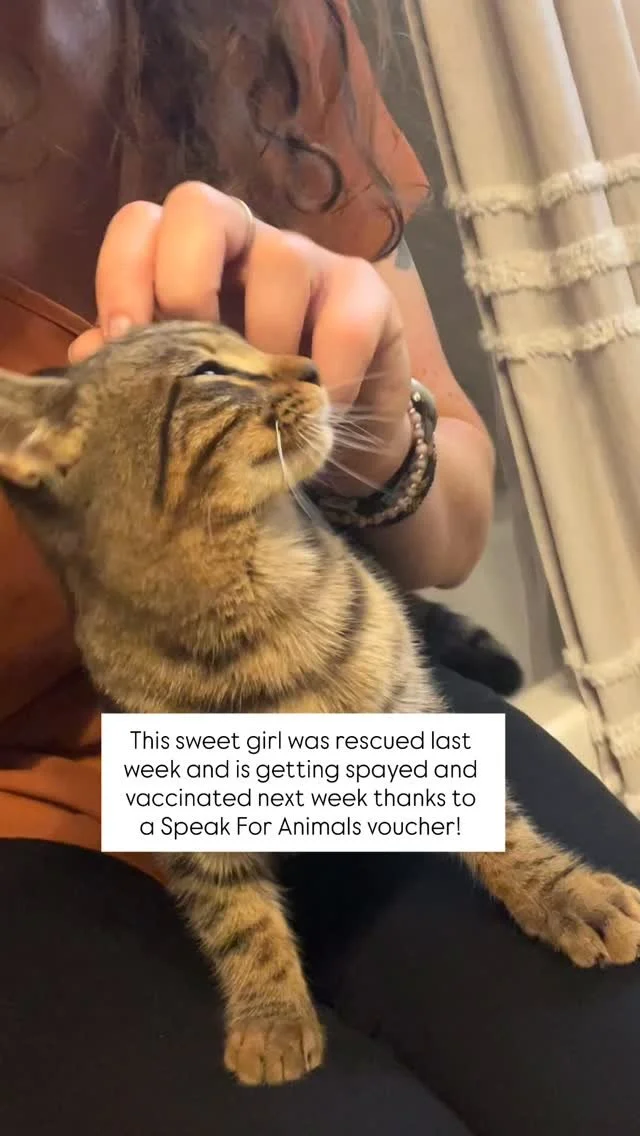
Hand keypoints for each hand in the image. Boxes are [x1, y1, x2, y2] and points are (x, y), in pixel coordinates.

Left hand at [70, 182, 412, 495]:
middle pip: (200, 206)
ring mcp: (310, 261)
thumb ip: (139, 368)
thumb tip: (91, 355)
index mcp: (188, 260)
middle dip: (185, 281)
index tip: (124, 342)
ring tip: (268, 406)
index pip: (140, 225)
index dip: (122, 274)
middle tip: (199, 353)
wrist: (340, 442)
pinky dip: (328, 374)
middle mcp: (246, 244)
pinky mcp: (367, 295)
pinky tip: (318, 412)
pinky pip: (345, 319)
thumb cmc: (249, 408)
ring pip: (282, 261)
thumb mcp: (187, 393)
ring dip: (268, 345)